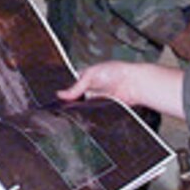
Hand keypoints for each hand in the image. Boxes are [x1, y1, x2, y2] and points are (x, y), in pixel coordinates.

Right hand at [58, 61, 185, 118]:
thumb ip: (75, 87)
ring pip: (83, 108)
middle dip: (71, 103)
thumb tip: (60, 94)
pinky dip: (89, 116)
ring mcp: (96, 100)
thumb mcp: (90, 76)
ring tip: (74, 113)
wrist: (133, 84)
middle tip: (64, 108)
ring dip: (80, 110)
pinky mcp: (103, 109)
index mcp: (84, 78)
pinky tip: (86, 116)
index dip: (64, 94)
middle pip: (75, 99)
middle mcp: (90, 89)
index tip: (56, 101)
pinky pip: (93, 114)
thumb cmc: (115, 72)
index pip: (70, 87)